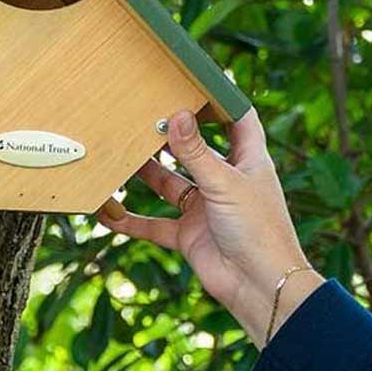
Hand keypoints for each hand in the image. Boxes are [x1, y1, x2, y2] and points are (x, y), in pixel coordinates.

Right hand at [99, 108, 322, 346]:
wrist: (262, 289)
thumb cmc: (259, 231)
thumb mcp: (224, 183)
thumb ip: (196, 152)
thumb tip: (175, 114)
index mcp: (248, 162)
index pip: (238, 120)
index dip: (222, 100)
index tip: (196, 81)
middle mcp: (226, 181)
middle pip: (196, 150)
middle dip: (171, 135)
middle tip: (143, 114)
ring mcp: (206, 209)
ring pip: (170, 184)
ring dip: (146, 173)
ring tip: (120, 152)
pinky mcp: (190, 235)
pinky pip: (155, 224)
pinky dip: (132, 221)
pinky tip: (108, 213)